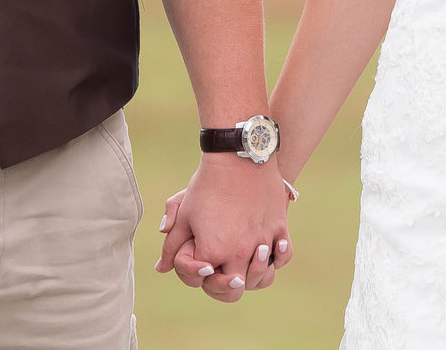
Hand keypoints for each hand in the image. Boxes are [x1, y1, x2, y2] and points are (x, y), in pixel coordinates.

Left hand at [152, 154, 290, 301]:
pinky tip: (269, 251)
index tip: (202, 265)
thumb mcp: (184, 213)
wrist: (237, 156)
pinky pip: (284, 256)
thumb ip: (172, 246)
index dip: (199, 275)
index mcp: (212, 251)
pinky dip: (278, 258)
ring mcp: (262, 241)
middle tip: (223, 272)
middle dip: (225, 284)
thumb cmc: (207, 184)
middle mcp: (239, 252)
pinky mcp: (279, 228)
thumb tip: (161, 268)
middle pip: (234, 289)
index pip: (205, 281)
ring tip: (245, 263)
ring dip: (252, 276)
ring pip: (261, 278)